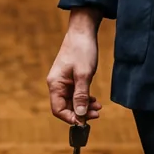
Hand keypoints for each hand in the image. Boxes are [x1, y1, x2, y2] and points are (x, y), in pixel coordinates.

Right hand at [47, 11, 104, 126]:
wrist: (83, 32)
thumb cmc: (82, 50)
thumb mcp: (84, 74)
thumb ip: (81, 96)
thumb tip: (80, 115)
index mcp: (55, 84)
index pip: (58, 110)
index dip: (71, 118)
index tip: (85, 122)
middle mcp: (57, 84)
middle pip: (65, 107)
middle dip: (80, 113)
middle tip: (97, 114)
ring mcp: (63, 82)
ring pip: (71, 102)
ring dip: (84, 107)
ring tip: (98, 107)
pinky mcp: (70, 79)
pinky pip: (75, 94)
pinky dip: (84, 99)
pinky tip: (94, 100)